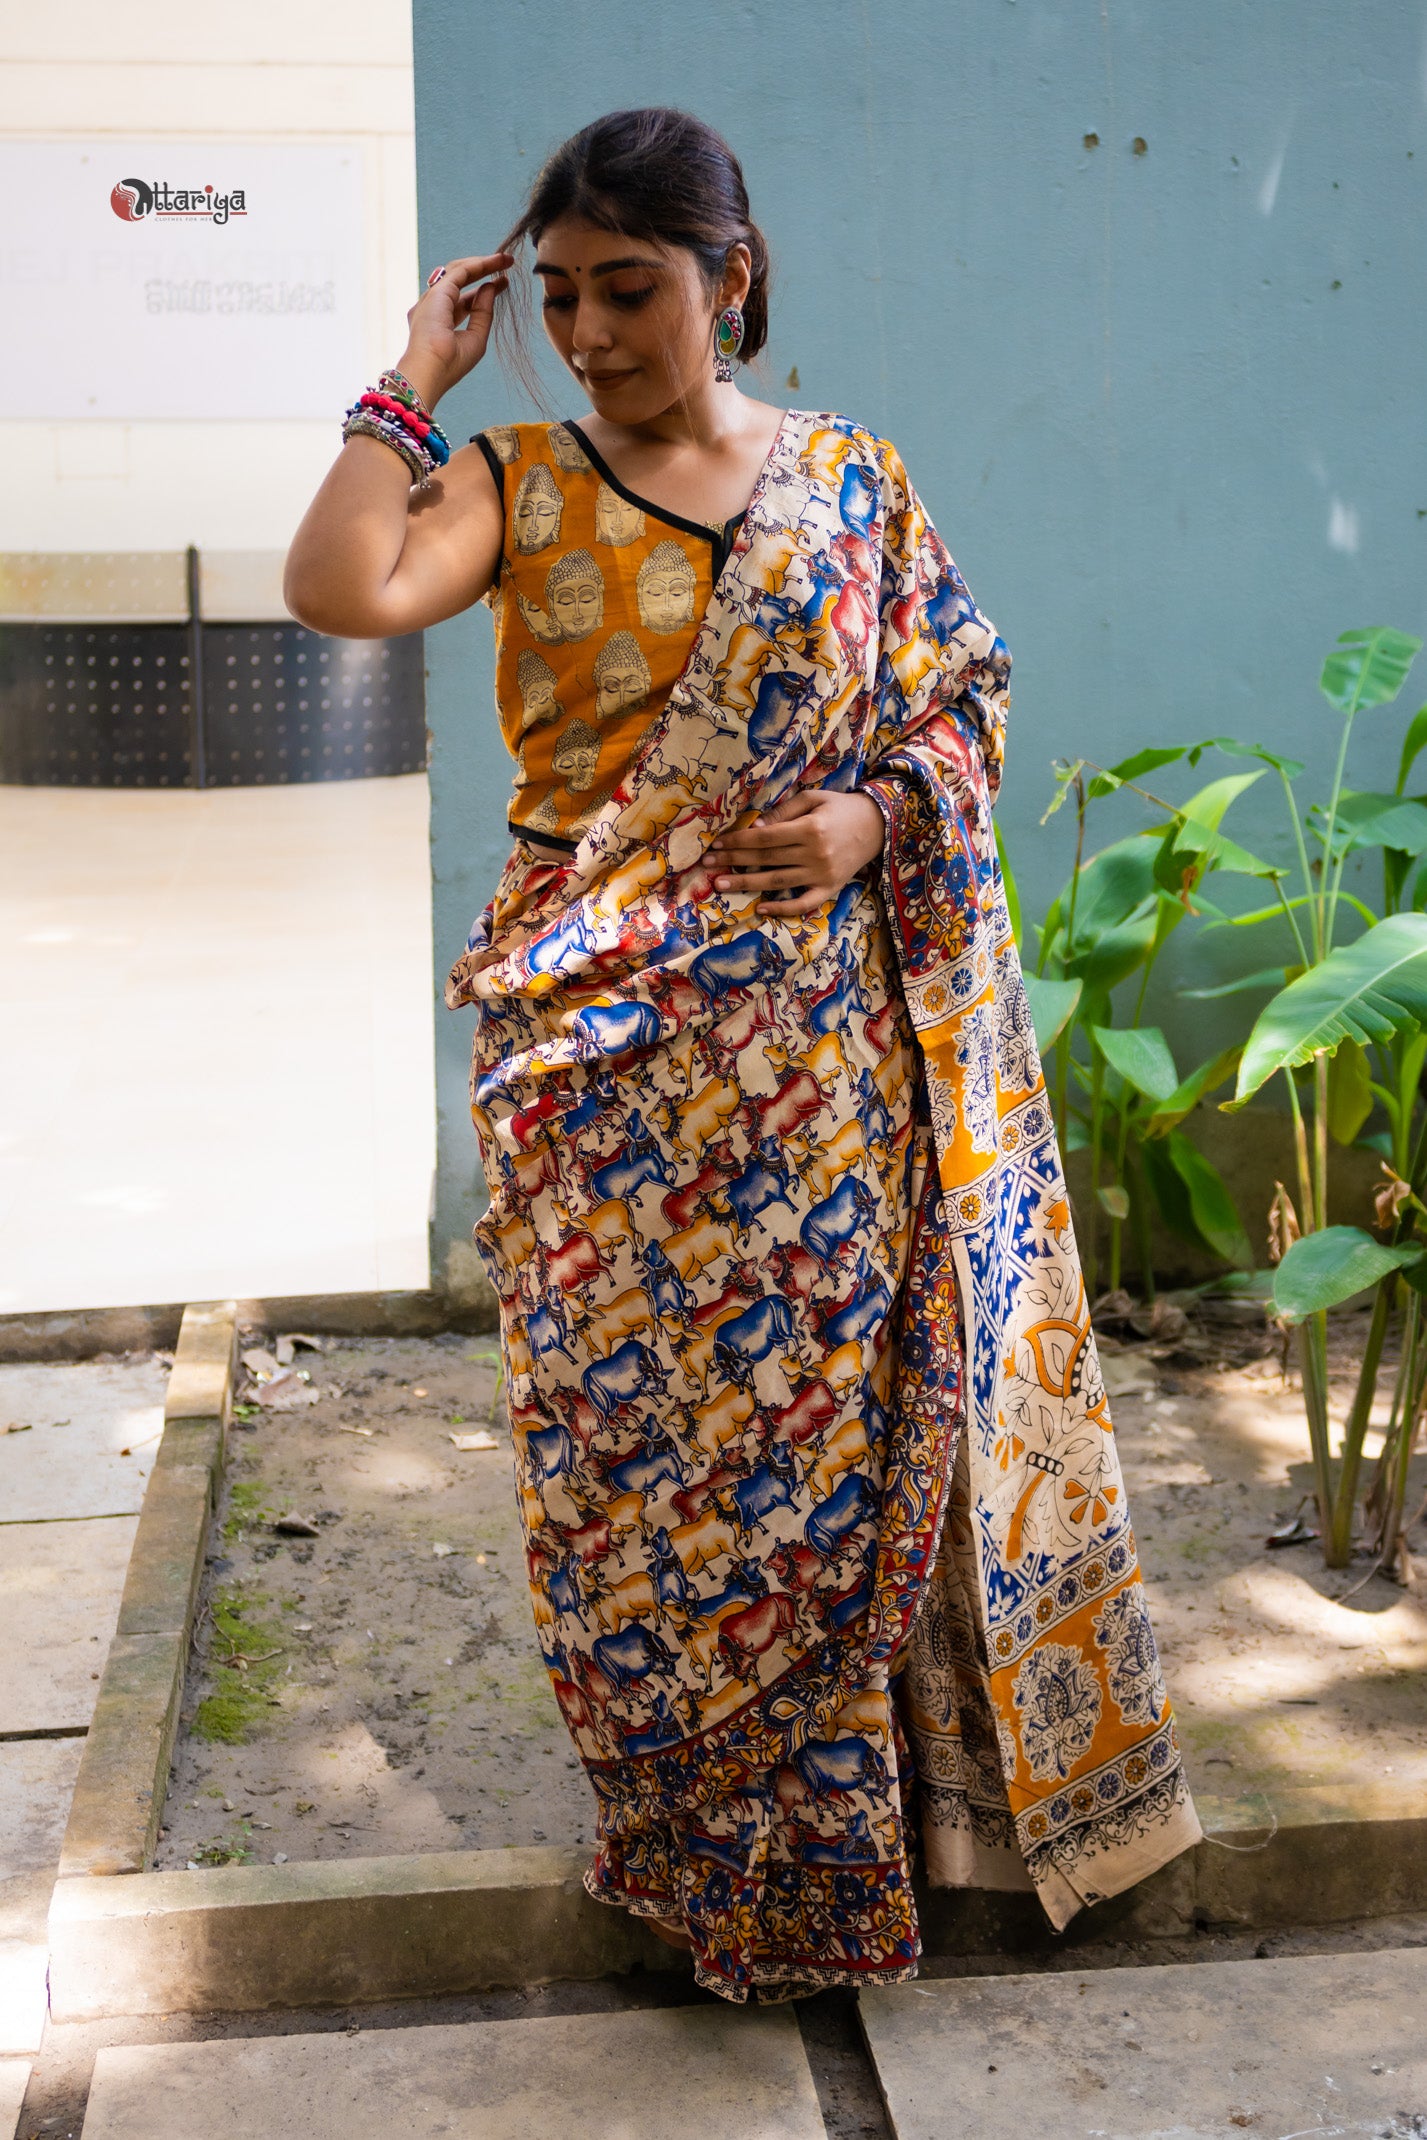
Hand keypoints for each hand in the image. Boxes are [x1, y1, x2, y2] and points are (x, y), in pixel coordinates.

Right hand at [395, 250, 512, 407]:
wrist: (431, 368)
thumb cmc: (450, 363)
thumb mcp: (475, 338)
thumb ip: (483, 313)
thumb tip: (490, 287)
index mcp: (439, 322)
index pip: (463, 300)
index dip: (483, 291)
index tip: (503, 283)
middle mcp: (433, 307)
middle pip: (460, 282)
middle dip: (483, 271)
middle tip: (506, 263)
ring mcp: (433, 297)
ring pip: (459, 271)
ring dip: (483, 263)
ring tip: (505, 259)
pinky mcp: (438, 291)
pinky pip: (462, 271)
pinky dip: (480, 265)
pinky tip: (497, 262)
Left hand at [706, 789, 885, 917]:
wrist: (877, 826)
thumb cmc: (840, 808)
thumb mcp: (813, 799)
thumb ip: (784, 812)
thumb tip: (755, 827)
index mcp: (810, 828)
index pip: (765, 837)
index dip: (739, 841)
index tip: (717, 845)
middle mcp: (815, 853)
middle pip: (766, 859)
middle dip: (734, 861)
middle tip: (707, 865)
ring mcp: (822, 874)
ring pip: (777, 881)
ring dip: (746, 884)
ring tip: (720, 884)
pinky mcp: (830, 889)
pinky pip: (803, 903)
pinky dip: (782, 908)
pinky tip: (760, 908)